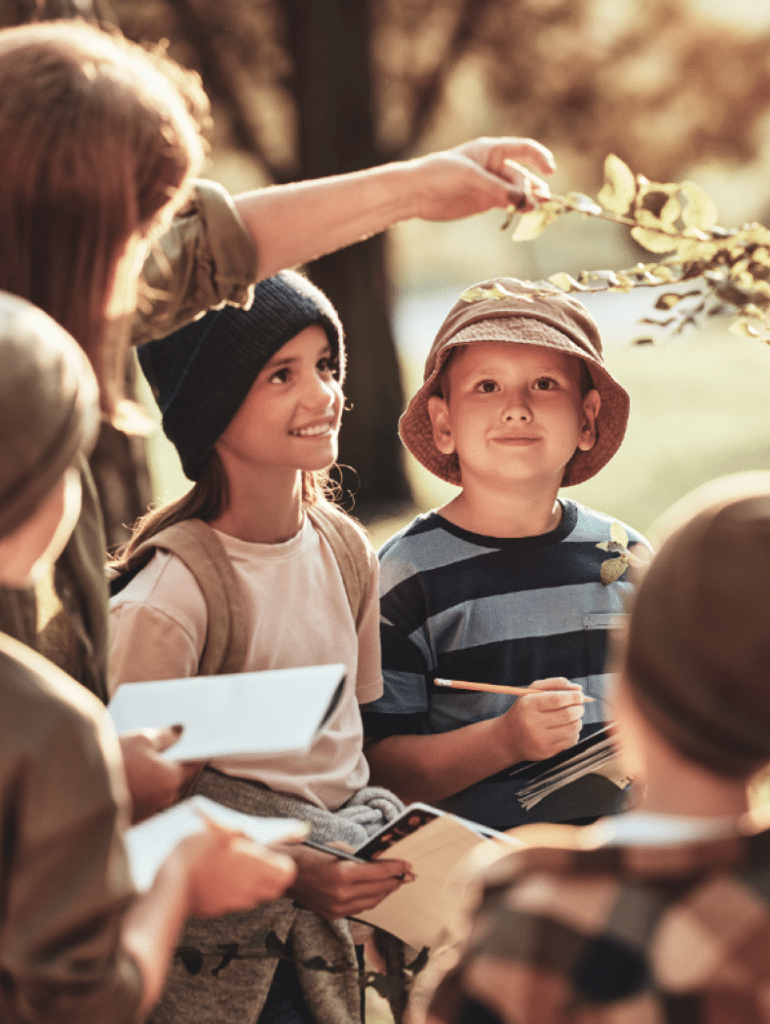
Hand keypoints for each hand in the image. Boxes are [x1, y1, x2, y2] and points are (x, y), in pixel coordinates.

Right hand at [119, 727, 198, 822]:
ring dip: (153, 776)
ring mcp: (150, 811)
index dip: (193, 749)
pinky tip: (128, 775)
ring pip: (159, 788)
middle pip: (176, 776)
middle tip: (159, 745)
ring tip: (137, 759)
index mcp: (173, 778)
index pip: (194, 762)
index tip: (192, 740)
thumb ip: (165, 736)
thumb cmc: (112, 762)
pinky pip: (144, 799)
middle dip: (169, 762)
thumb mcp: (140, 739)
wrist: (79, 789)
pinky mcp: (134, 819)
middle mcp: (166, 798)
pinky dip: (140, 788)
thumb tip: (179, 731)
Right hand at [178, 828, 296, 917]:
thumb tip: (289, 829)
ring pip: (257, 896)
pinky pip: (236, 902)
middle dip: (272, 874)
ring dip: (254, 884)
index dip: (284, 862)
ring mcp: (235, 901)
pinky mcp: (219, 910)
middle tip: (258, 859)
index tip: (273, 853)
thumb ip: (252, 829)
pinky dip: (235, 893)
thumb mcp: (223, 829)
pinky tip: (220, 879)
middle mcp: (249, 886)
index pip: (287, 872)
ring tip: (237, 867)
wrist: (169, 885)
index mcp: (255, 865)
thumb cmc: (194, 851)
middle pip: (276, 887)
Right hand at [281, 843, 412, 919]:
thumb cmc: (309, 855)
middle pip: (378, 890)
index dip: (395, 869)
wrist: (286, 874)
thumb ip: (359, 855)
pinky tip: (377, 892)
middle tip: (407, 875)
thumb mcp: (336, 848)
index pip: (378, 873)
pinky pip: (359, 909)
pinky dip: (371, 900)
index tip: (407, 865)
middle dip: (395, 881)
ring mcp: (337, 908)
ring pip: (371, 902)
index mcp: (343, 874)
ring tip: (395, 884)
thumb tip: (379, 858)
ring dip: (385, 892)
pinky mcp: (332, 915)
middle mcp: (342, 895)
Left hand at [408, 136, 554, 221]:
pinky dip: (516, 209)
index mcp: (492, 150)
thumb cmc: (441, 174)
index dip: (539, 158)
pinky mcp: (485, 202)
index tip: (551, 170)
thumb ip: (498, 189)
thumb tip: (525, 201)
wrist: (417, 192)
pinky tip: (524, 214)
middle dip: (532, 187)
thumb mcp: (471, 177)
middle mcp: (494, 166)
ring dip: (528, 200)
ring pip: (517, 191)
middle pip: (522, 176)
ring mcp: (491, 185)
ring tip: (535, 209)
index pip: (524, 150)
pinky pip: (507, 204)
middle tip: (539, 202)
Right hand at [496, 676, 585, 761]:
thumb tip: (578, 689)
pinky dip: (574, 733)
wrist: (508, 738)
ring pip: (573, 728)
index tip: (579, 695)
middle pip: (568, 714)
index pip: (557, 700)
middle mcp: (533, 723)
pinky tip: (565, 729)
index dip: (573, 696)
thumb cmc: (524, 711)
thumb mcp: (532, 692)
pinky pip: (571, 741)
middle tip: (578, 706)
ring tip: (570, 718)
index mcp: (528, 705)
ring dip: (577, 721)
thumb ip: (555, 684)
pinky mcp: (547, 752)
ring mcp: (540, 740)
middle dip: (579, 708)